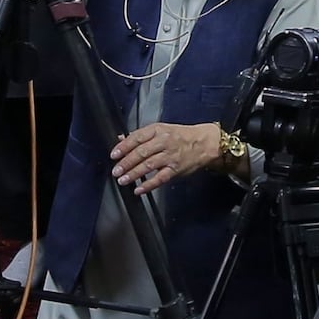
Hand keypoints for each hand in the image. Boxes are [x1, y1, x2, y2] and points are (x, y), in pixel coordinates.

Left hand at [110, 120, 227, 195]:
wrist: (204, 143)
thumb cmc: (181, 136)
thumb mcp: (161, 130)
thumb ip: (141, 136)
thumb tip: (121, 139)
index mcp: (158, 130)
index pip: (137, 137)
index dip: (123, 147)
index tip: (114, 155)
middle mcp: (164, 142)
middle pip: (141, 152)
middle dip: (126, 163)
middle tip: (116, 171)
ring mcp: (170, 156)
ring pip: (149, 165)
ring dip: (134, 174)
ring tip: (123, 180)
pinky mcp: (176, 169)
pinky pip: (160, 178)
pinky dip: (149, 185)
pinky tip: (139, 189)